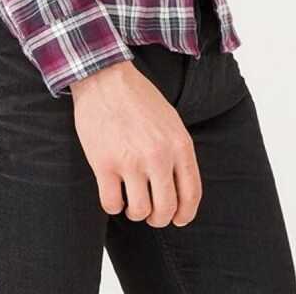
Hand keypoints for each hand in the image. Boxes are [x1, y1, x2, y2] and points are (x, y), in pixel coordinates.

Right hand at [69, 59, 201, 226]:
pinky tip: (113, 192)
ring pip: (139, 212)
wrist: (105, 77)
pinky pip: (111, 204)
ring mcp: (131, 161)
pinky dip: (113, 205)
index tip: (178, 218)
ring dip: (135, 212)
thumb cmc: (138, 98)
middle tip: (150, 212)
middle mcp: (159, 156)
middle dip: (158, 218)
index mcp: (179, 144)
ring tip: (130, 200)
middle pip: (166, 210)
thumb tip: (180, 189)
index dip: (185, 214)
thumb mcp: (171, 121)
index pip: (191, 194)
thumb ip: (178, 152)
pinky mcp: (104, 164)